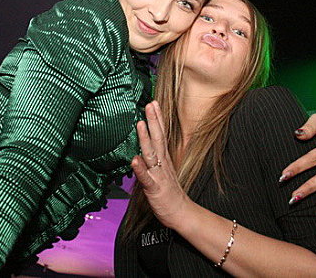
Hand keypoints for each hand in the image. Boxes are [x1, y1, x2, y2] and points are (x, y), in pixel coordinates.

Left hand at [131, 101, 191, 229]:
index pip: (161, 134)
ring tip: (140, 124)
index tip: (154, 102)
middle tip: (150, 103)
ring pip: (152, 154)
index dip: (157, 118)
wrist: (180, 213)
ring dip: (146, 139)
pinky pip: (146, 178)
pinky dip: (140, 169)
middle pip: (158, 138)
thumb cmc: (169, 192)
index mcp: (164, 159)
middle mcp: (163, 164)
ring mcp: (159, 175)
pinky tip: (134, 160)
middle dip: (154, 121)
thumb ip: (155, 158)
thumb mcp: (162, 171)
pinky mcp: (154, 189)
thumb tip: (144, 146)